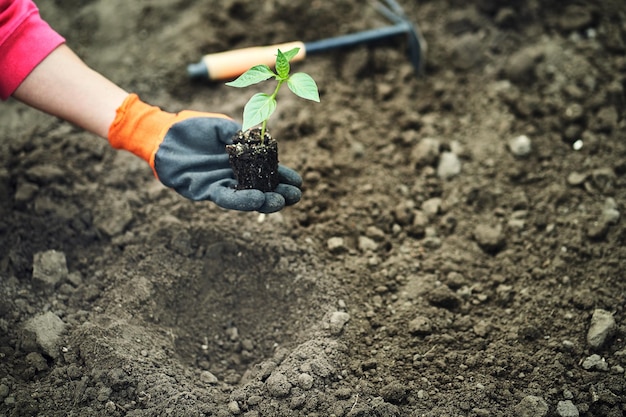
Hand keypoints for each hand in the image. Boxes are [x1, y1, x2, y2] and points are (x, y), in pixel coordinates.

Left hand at [108, 94, 301, 212]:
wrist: (163, 134)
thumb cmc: (191, 128)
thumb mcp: (221, 127)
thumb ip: (240, 135)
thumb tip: (262, 140)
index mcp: (238, 161)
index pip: (265, 171)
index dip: (281, 176)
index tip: (298, 181)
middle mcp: (231, 175)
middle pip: (259, 188)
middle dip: (278, 193)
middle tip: (296, 196)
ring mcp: (219, 183)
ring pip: (246, 197)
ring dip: (265, 201)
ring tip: (282, 202)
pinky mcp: (204, 190)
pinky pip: (227, 197)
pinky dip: (244, 200)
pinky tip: (259, 201)